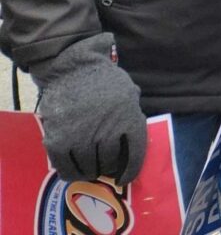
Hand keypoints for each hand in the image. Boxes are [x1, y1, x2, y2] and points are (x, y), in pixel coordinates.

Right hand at [33, 33, 147, 183]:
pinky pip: (65, 166)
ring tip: (89, 170)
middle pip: (109, 163)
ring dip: (89, 171)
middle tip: (104, 168)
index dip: (130, 171)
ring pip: (88, 167)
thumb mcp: (129, 94)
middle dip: (108, 168)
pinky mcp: (58, 140)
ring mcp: (81, 138)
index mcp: (130, 121)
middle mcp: (107, 133)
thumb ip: (133, 115)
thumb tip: (132, 137)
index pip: (135, 155)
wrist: (73, 68)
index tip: (124, 178)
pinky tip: (72, 172)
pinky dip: (69, 173)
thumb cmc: (104, 80)